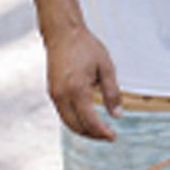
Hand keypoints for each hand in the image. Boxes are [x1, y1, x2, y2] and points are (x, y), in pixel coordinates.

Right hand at [46, 25, 121, 140]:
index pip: (89, 120)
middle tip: (108, 135)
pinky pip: (63, 113)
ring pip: (68, 122)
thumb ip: (112, 92)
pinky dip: (75, 120)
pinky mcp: (51, 92)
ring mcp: (54, 94)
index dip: (102, 132)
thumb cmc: (86, 47)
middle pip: (76, 126)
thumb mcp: (106, 67)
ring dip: (83, 129)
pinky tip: (87, 118)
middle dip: (93, 134)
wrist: (62, 33)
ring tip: (99, 130)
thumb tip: (117, 115)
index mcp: (77, 89)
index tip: (113, 136)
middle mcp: (62, 95)